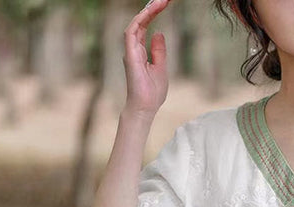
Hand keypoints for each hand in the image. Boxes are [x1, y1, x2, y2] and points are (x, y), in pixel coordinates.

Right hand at [123, 0, 172, 116]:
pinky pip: (132, 32)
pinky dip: (140, 20)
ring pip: (136, 24)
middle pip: (140, 22)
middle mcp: (133, 49)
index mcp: (140, 52)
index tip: (164, 4)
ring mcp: (130, 51)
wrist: (145, 108)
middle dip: (151, 8)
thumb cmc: (152, 93)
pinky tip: (150, 11)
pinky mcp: (130, 55)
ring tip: (160, 1)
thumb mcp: (161, 68)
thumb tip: (159, 32)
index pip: (145, 27)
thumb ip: (159, 50)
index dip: (153, 14)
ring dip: (147, 11)